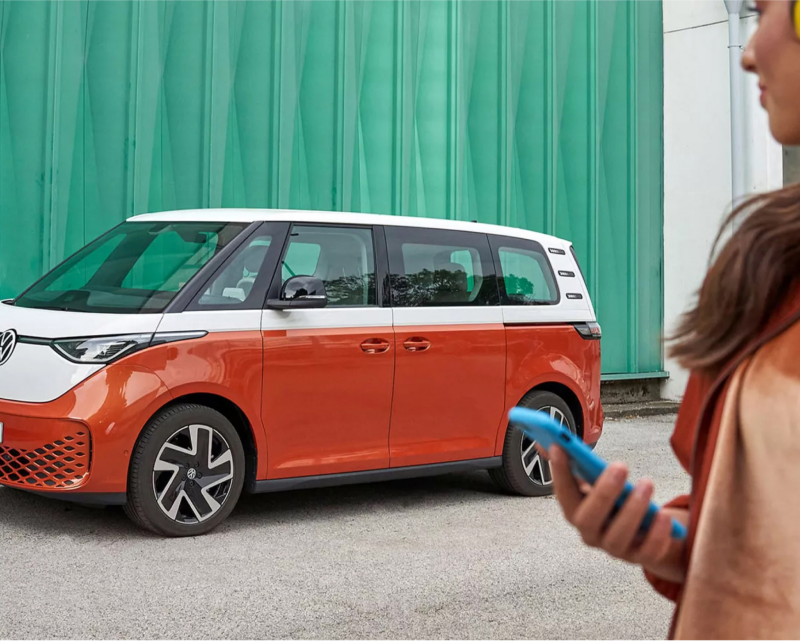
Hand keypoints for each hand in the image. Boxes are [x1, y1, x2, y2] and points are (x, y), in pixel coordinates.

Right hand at [548, 445, 687, 582]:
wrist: (642, 534)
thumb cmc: (613, 503)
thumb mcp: (594, 483)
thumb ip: (573, 465)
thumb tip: (545, 442)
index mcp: (575, 511)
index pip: (562, 494)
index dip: (559, 472)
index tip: (560, 446)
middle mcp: (590, 533)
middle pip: (588, 519)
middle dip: (603, 491)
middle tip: (621, 465)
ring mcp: (614, 548)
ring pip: (618, 535)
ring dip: (633, 509)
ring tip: (647, 482)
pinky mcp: (640, 557)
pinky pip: (647, 551)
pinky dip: (656, 535)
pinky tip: (664, 515)